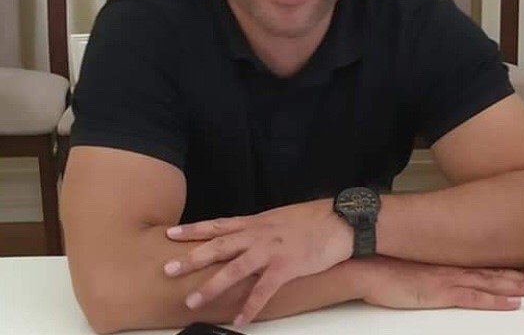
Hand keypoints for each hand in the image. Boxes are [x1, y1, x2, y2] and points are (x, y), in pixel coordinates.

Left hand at [164, 199, 352, 324]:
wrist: (338, 220)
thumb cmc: (310, 220)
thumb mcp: (278, 218)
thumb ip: (258, 228)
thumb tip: (242, 237)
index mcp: (255, 222)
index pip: (218, 225)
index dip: (193, 229)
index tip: (170, 233)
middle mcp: (258, 234)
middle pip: (219, 246)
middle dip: (192, 258)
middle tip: (168, 268)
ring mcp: (271, 250)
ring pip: (235, 268)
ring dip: (212, 286)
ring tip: (193, 302)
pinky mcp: (286, 266)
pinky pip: (264, 290)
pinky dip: (250, 306)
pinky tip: (240, 321)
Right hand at [359, 257, 523, 310]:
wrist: (365, 265)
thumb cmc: (381, 264)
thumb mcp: (407, 262)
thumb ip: (425, 264)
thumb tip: (432, 267)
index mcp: (443, 260)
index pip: (481, 263)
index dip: (505, 266)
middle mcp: (450, 267)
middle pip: (492, 272)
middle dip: (521, 276)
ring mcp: (446, 279)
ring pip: (490, 283)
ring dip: (517, 286)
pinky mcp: (440, 293)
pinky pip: (474, 299)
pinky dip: (496, 301)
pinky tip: (513, 303)